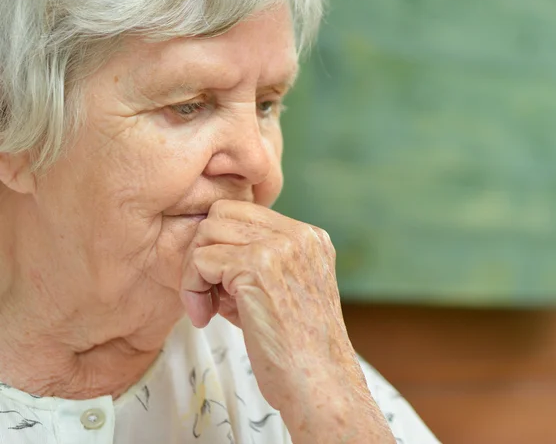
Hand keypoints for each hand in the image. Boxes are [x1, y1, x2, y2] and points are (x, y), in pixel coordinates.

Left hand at [179, 200, 394, 442]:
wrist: (319, 385)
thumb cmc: (297, 349)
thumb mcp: (286, 290)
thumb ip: (257, 262)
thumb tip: (209, 251)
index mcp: (309, 236)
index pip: (245, 211)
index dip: (223, 244)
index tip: (222, 283)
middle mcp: (299, 233)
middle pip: (223, 212)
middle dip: (205, 249)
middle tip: (209, 291)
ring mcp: (280, 246)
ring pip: (207, 230)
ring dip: (196, 270)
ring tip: (209, 306)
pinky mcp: (258, 265)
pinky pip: (201, 260)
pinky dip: (193, 288)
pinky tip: (206, 317)